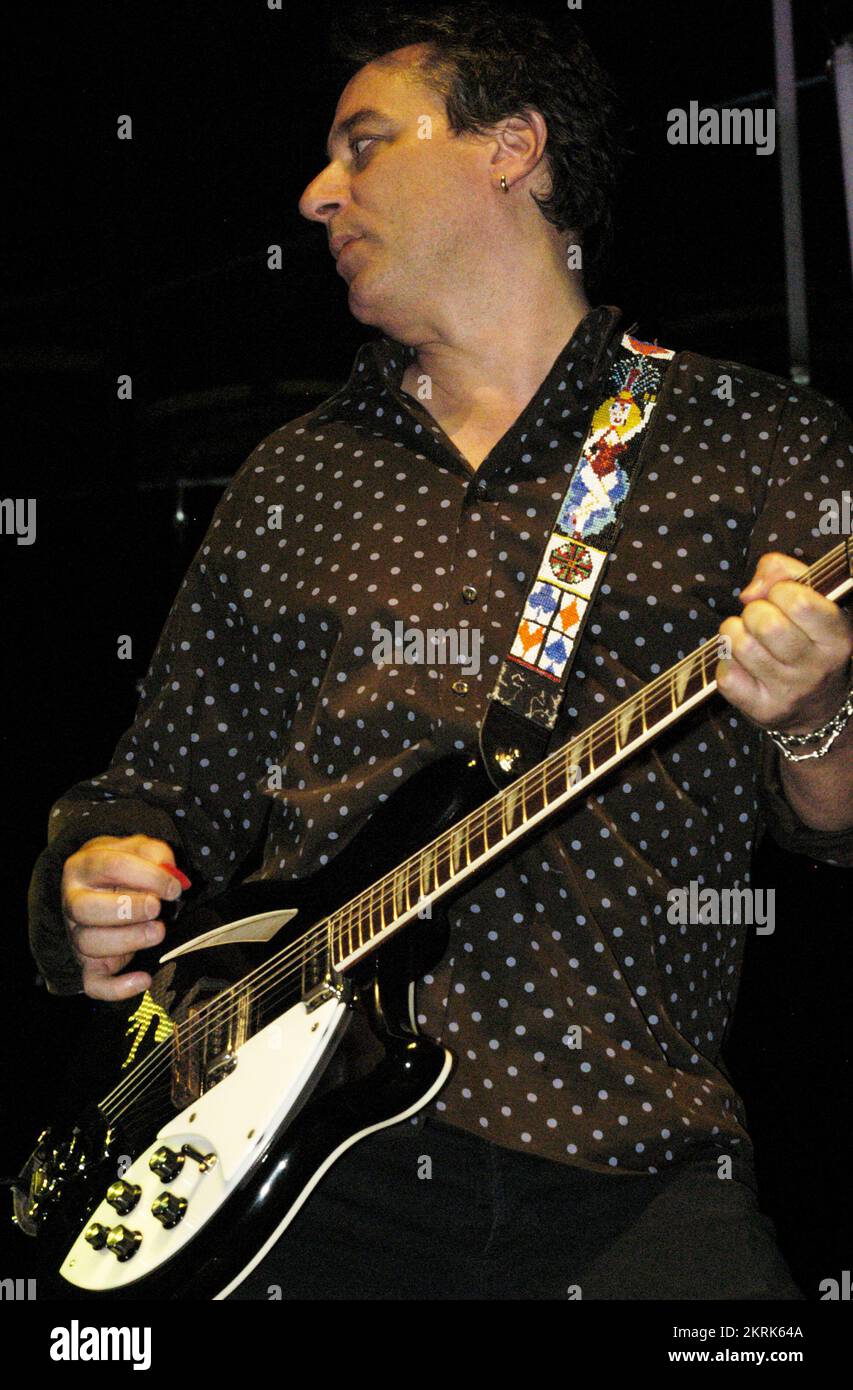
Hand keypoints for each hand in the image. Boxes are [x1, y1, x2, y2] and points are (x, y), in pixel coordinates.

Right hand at [61, 835, 186, 1001]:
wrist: (104, 884)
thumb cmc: (127, 867)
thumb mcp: (142, 849)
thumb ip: (157, 855)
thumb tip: (169, 875)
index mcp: (85, 866)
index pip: (110, 866)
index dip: (146, 876)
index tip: (172, 887)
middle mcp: (73, 901)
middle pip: (85, 909)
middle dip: (126, 909)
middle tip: (156, 908)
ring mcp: (77, 934)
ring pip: (89, 944)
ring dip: (128, 940)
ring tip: (158, 932)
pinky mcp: (89, 963)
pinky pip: (94, 983)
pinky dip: (118, 988)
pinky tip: (144, 979)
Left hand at [716, 552, 852, 733]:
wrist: (817, 706)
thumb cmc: (809, 638)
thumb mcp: (812, 598)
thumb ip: (783, 573)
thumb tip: (749, 594)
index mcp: (838, 637)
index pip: (800, 602)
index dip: (780, 590)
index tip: (781, 597)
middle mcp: (818, 668)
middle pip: (767, 625)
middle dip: (753, 612)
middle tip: (760, 619)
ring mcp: (790, 693)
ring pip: (741, 647)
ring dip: (734, 634)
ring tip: (748, 638)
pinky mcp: (763, 710)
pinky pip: (727, 676)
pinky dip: (726, 662)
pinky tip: (742, 663)